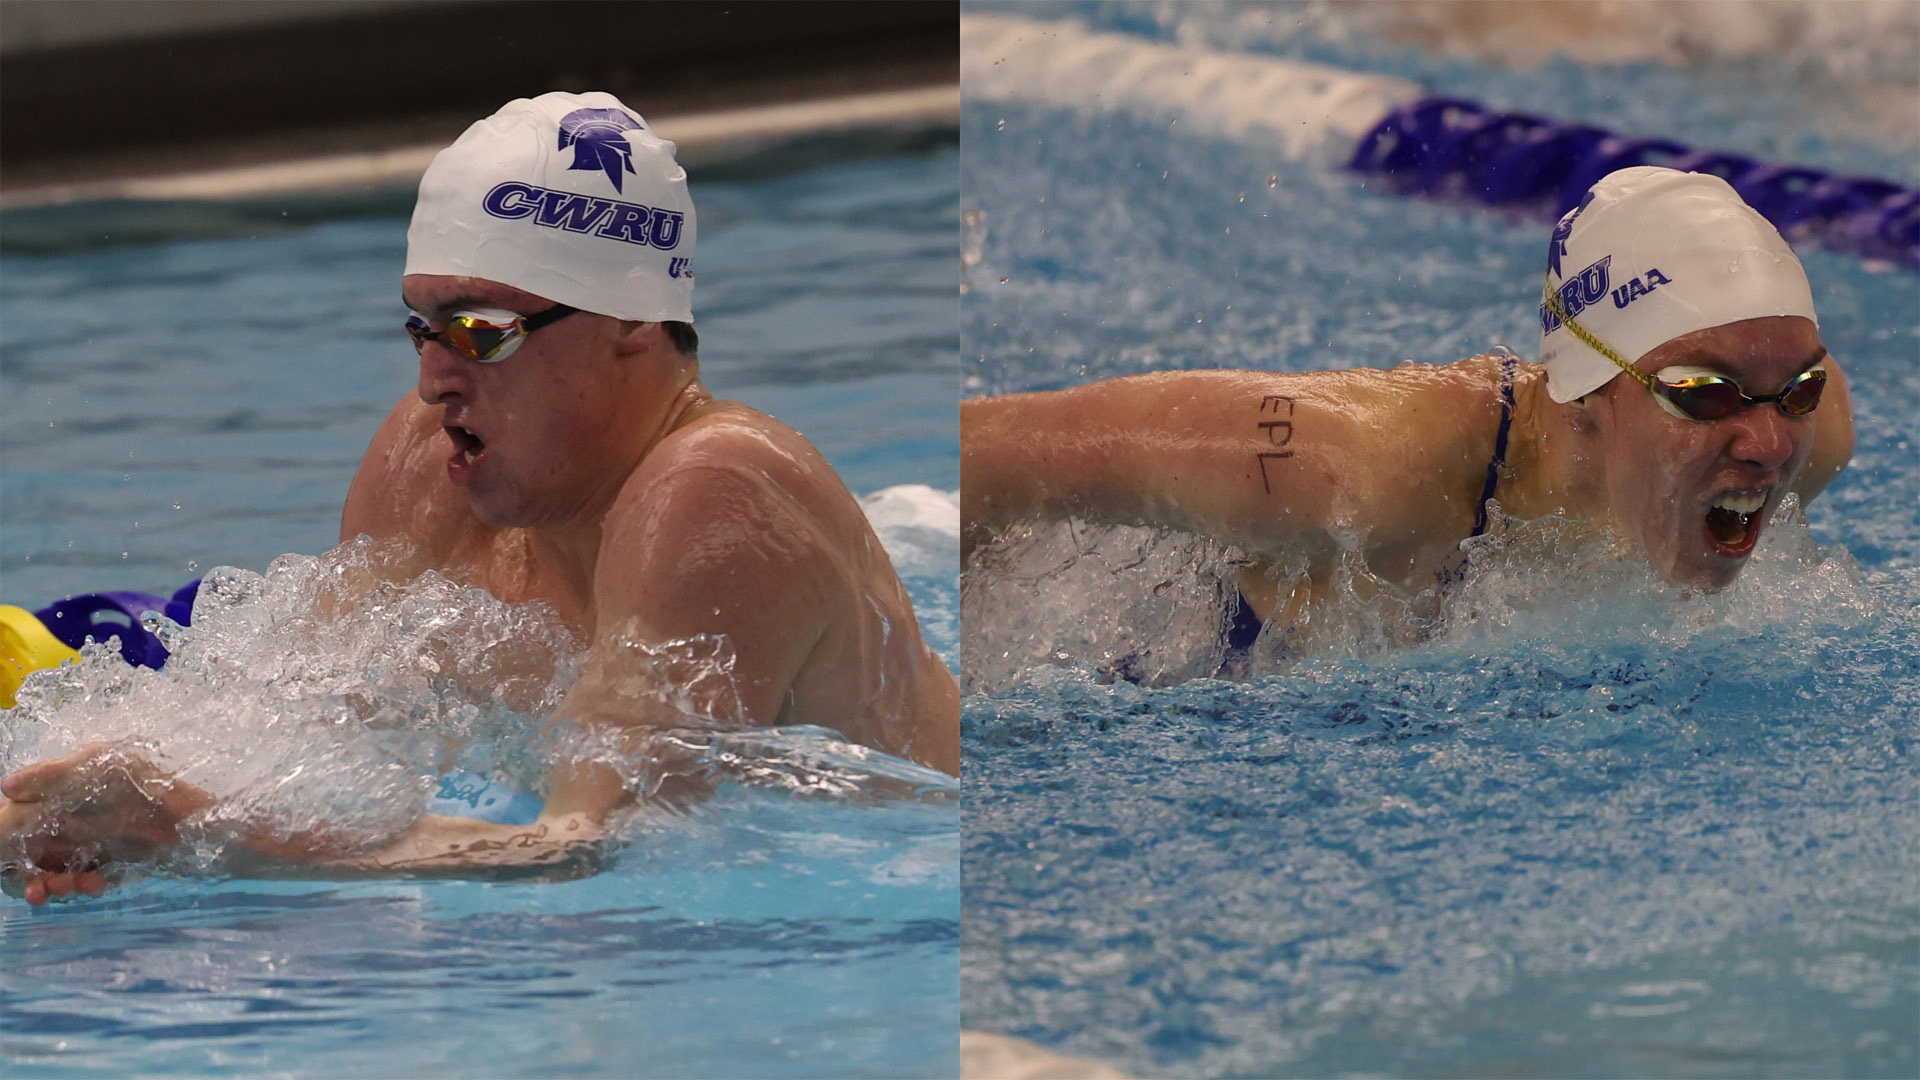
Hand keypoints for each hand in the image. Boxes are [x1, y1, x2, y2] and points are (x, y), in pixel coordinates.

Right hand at [1, 742, 211, 904]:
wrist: (198, 823)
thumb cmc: (148, 785)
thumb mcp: (100, 766)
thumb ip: (52, 775)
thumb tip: (5, 788)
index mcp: (59, 790)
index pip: (15, 819)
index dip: (7, 841)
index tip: (9, 861)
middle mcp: (69, 815)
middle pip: (29, 851)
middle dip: (27, 874)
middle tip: (37, 891)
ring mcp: (89, 840)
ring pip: (52, 869)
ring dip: (53, 883)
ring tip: (68, 888)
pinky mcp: (109, 860)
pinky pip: (81, 879)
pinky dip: (81, 885)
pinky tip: (95, 884)